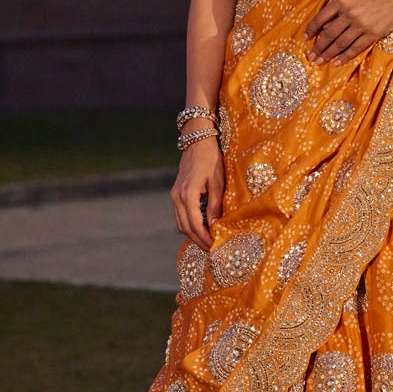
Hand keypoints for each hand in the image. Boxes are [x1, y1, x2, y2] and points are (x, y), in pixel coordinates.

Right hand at [171, 137, 224, 251]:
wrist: (197, 141)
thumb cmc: (211, 159)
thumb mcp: (217, 182)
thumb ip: (215, 204)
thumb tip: (214, 225)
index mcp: (188, 194)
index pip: (195, 225)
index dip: (204, 238)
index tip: (215, 248)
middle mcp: (177, 197)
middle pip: (185, 227)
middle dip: (198, 241)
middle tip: (212, 250)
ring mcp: (174, 195)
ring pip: (180, 223)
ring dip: (193, 234)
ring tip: (207, 242)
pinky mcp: (176, 193)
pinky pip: (180, 215)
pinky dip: (189, 224)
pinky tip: (201, 227)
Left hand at [306, 0, 392, 63]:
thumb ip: (339, 6)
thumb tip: (326, 25)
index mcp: (342, 0)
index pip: (320, 18)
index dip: (311, 29)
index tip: (305, 38)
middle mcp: (349, 13)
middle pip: (328, 34)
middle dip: (318, 47)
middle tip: (310, 57)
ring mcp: (361, 25)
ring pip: (340, 43)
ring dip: (328, 54)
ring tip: (319, 62)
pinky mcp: (373, 34)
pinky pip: (355, 48)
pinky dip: (345, 57)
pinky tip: (337, 63)